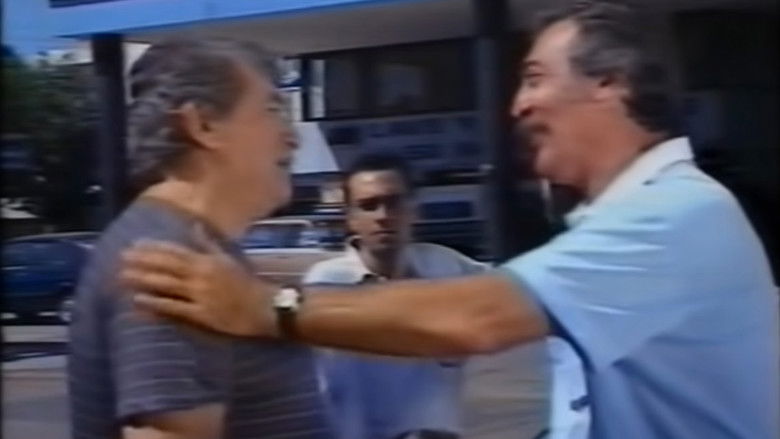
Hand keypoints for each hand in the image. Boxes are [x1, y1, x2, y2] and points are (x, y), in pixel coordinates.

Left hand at [119, 228, 279, 336]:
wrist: (266, 308)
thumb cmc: (247, 284)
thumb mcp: (228, 259)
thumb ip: (208, 244)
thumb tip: (194, 225)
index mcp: (208, 261)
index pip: (176, 251)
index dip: (153, 248)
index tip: (134, 244)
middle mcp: (202, 275)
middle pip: (167, 266)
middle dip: (142, 262)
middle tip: (120, 258)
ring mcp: (200, 295)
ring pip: (167, 285)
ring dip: (143, 280)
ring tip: (122, 276)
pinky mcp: (201, 315)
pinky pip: (174, 308)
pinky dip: (155, 304)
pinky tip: (138, 301)